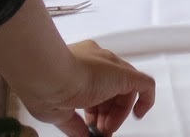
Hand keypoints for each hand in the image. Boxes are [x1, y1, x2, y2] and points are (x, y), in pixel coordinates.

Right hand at [14, 40, 155, 136]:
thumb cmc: (43, 87)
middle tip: (101, 130)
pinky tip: (139, 115)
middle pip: (110, 88)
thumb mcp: (58, 112)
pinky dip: (146, 100)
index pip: (93, 86)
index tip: (90, 125)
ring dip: (119, 113)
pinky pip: (146, 85)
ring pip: (125, 88)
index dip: (94, 109)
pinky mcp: (123, 74)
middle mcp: (95, 59)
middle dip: (107, 113)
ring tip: (108, 130)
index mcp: (77, 63)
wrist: (47, 73)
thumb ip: (74, 125)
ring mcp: (110, 65)